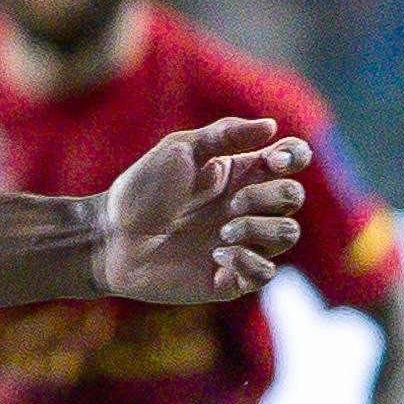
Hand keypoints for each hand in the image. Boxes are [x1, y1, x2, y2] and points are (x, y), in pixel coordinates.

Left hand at [89, 116, 308, 302]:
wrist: (110, 237)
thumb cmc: (140, 191)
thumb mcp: (179, 150)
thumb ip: (225, 134)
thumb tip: (272, 126)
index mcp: (239, 173)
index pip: (291, 159)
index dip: (294, 156)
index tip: (271, 159)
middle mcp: (245, 208)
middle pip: (292, 197)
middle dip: (268, 197)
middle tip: (230, 204)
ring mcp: (239, 243)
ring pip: (287, 235)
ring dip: (261, 229)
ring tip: (222, 231)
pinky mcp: (227, 278)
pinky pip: (265, 273)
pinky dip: (250, 261)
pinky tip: (219, 255)